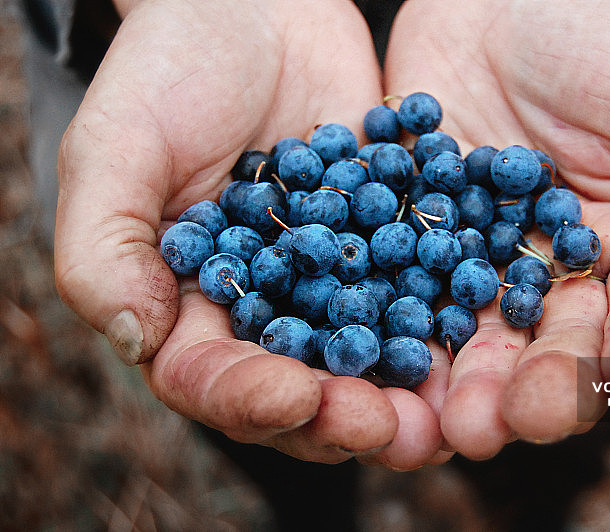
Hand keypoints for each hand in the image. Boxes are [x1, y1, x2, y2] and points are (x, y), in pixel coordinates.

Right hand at [55, 0, 444, 466]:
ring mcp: (333, 282)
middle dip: (340, 416)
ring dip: (402, 393)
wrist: (256, 8)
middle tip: (388, 429)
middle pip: (299, 388)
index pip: (212, 377)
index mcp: (191, 305)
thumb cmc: (169, 71)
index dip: (248, 397)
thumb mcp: (117, 149)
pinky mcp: (389, 247)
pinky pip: (419, 293)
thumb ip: (106, 247)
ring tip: (440, 413)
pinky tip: (474, 339)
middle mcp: (267, 309)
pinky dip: (444, 321)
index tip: (293, 397)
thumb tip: (133, 340)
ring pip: (366, 358)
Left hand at [383, 0, 609, 457]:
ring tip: (455, 424)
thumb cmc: (592, 38)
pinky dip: (400, 338)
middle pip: (557, 351)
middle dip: (541, 391)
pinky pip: (409, 300)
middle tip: (519, 420)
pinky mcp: (418, 251)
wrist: (493, 1)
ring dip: (468, 387)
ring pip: (481, 343)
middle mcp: (556, 278)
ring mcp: (483, 270)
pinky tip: (391, 372)